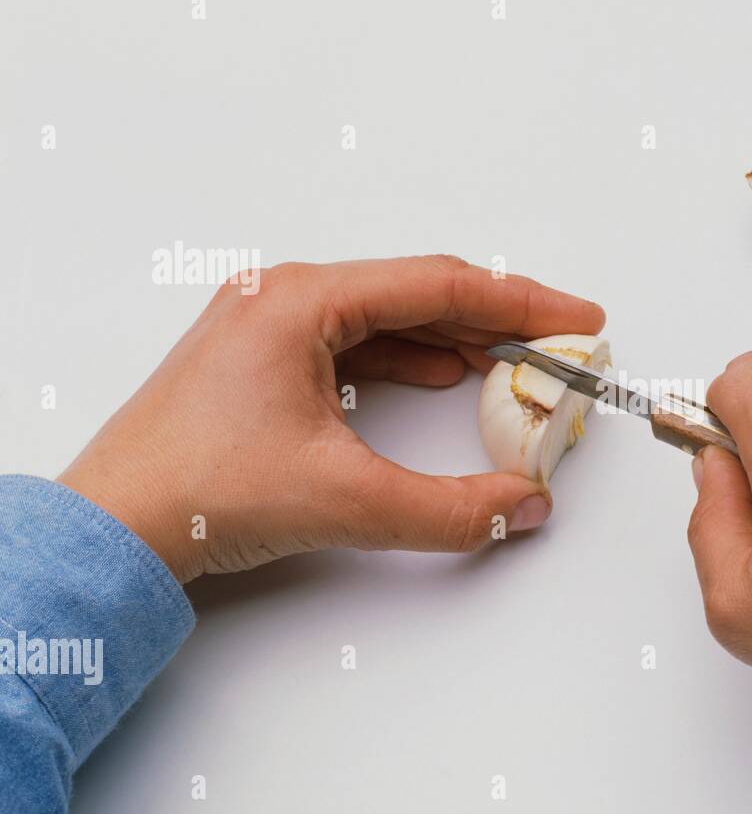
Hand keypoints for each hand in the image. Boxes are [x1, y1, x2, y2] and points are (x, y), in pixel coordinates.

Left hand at [58, 255, 604, 583]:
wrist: (114, 528)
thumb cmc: (198, 491)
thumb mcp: (347, 501)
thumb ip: (452, 510)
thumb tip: (523, 506)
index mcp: (301, 300)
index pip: (441, 285)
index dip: (522, 302)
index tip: (576, 319)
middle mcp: (284, 298)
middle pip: (418, 293)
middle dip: (495, 319)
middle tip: (556, 344)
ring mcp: (269, 327)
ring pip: (388, 316)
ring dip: (455, 338)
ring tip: (512, 361)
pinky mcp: (263, 363)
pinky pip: (357, 342)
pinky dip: (410, 357)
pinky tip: (441, 375)